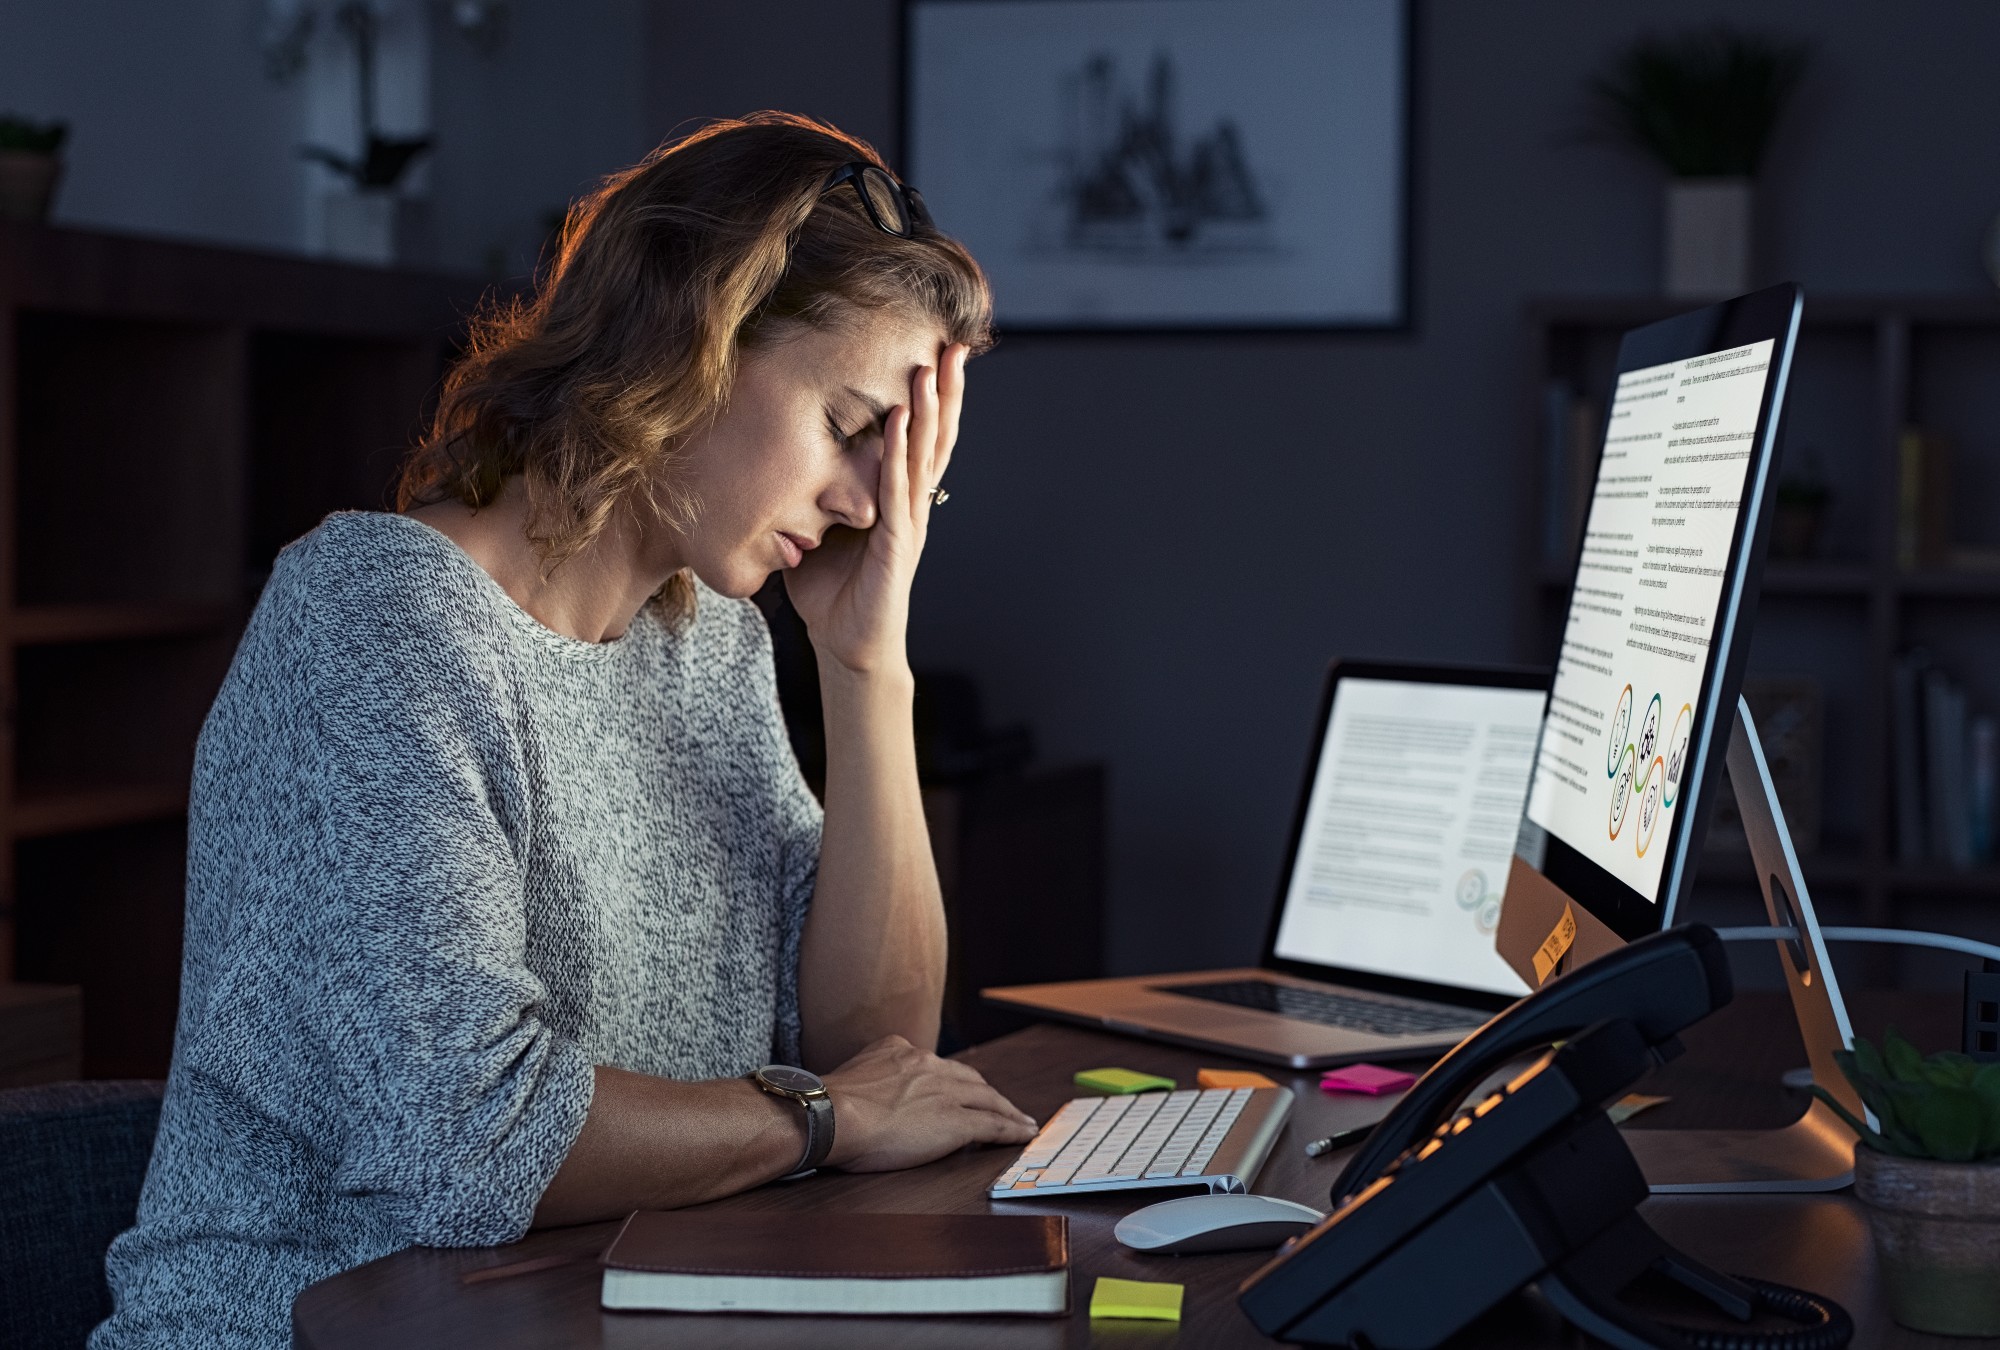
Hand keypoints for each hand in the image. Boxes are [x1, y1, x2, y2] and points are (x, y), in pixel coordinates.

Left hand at [784, 343, 966, 675]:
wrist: (847, 644)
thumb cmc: (833, 591)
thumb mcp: (819, 529)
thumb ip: (815, 493)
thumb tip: (783, 457)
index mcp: (899, 498)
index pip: (922, 438)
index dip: (933, 398)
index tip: (939, 353)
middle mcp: (912, 504)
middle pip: (937, 437)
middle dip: (946, 390)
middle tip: (956, 345)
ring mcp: (909, 522)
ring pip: (925, 456)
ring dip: (929, 410)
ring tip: (933, 368)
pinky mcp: (897, 543)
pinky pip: (899, 489)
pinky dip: (901, 453)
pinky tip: (901, 420)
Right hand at [821, 1034, 1037, 1171]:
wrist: (832, 1115)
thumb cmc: (827, 1108)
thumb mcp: (849, 1078)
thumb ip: (866, 1081)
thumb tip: (863, 1101)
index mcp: (898, 1051)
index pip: (936, 1066)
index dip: (953, 1081)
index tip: (960, 1090)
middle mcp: (926, 1064)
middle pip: (968, 1078)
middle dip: (986, 1093)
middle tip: (1001, 1106)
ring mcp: (944, 1091)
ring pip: (988, 1098)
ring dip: (1007, 1110)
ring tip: (1021, 1121)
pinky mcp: (956, 1120)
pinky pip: (993, 1124)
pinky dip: (1012, 1129)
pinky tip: (1022, 1134)